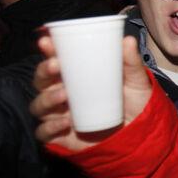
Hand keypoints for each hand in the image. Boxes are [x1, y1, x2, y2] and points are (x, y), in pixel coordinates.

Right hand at [29, 35, 153, 151]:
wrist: (139, 134)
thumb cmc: (133, 102)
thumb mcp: (135, 81)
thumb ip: (131, 62)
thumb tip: (128, 40)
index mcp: (74, 76)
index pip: (55, 60)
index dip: (47, 50)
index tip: (46, 40)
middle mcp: (61, 94)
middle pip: (41, 81)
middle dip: (43, 71)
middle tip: (56, 65)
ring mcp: (58, 116)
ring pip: (39, 105)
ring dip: (47, 98)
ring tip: (64, 94)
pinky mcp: (60, 137)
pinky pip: (44, 132)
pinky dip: (50, 127)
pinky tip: (65, 122)